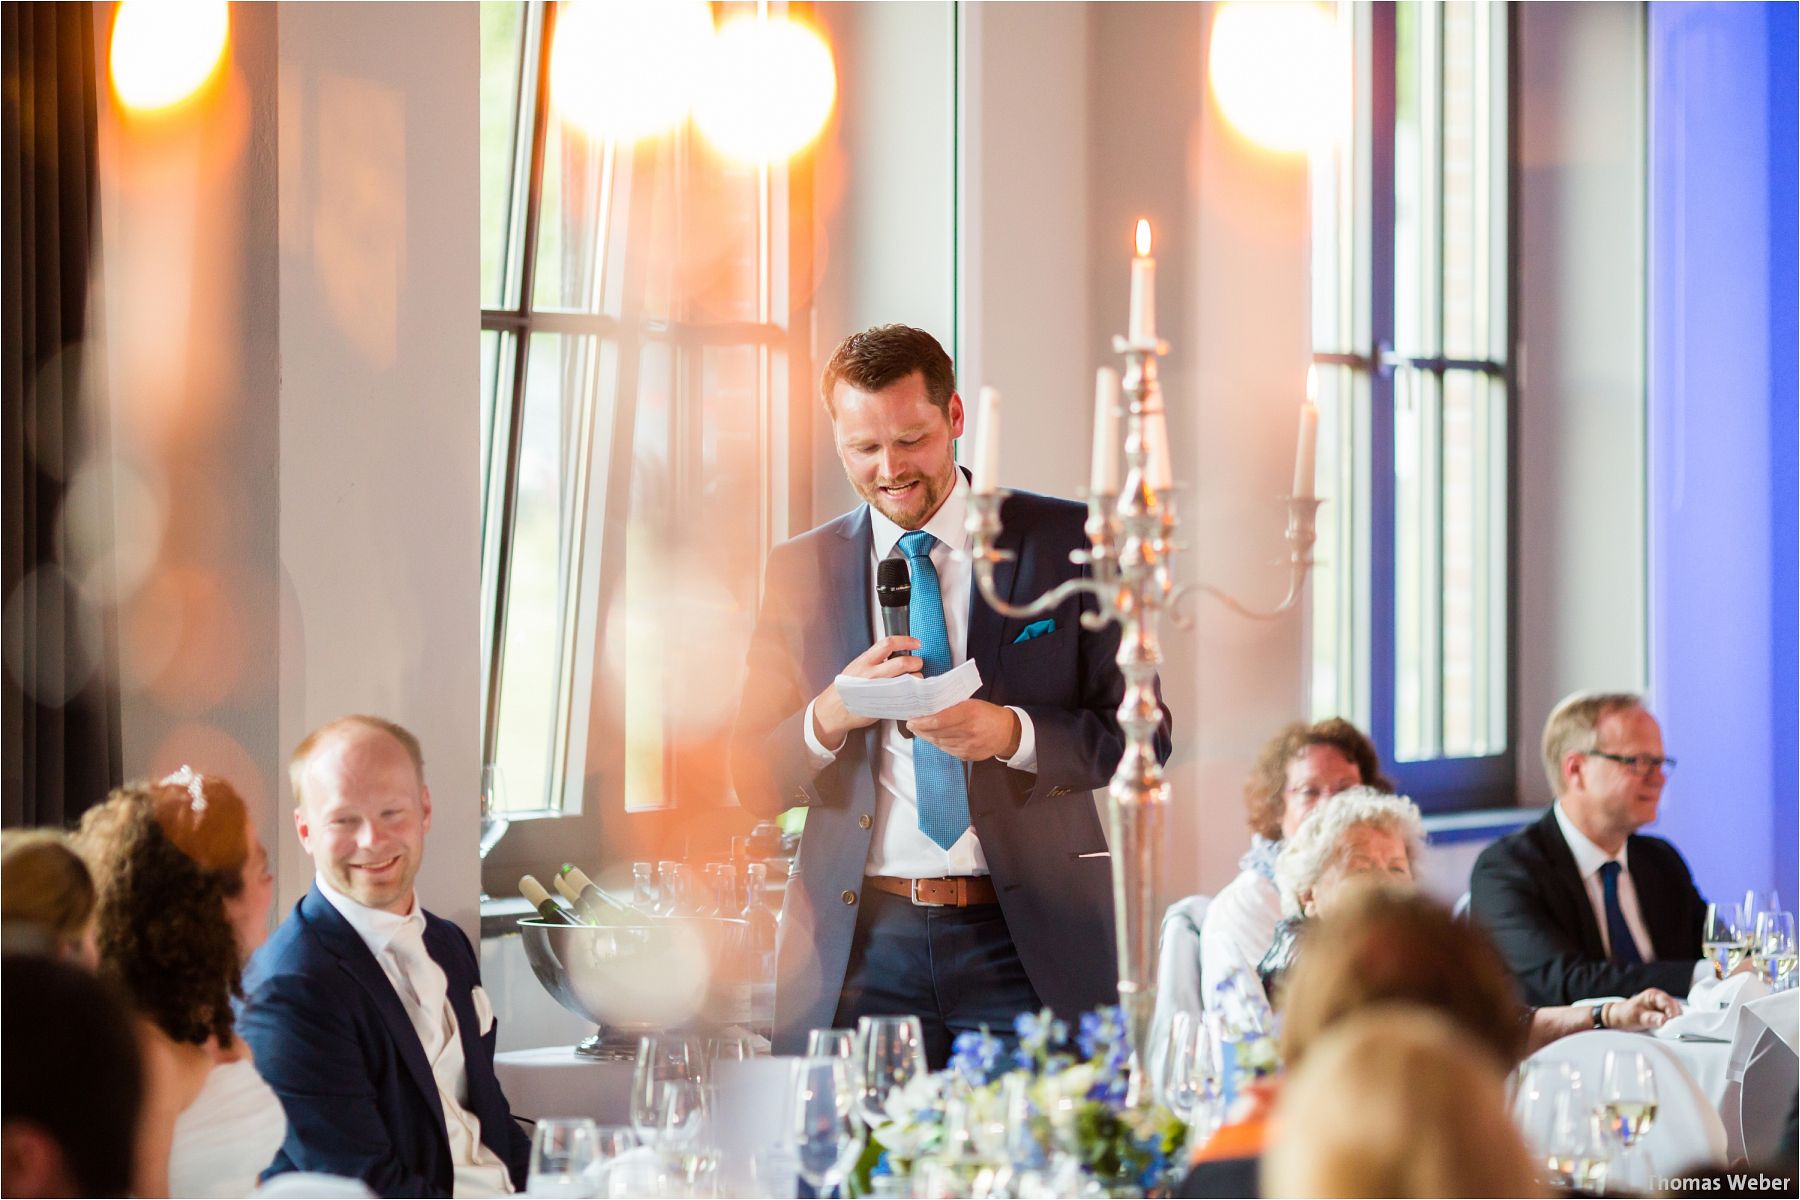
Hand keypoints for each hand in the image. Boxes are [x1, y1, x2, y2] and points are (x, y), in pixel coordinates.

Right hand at [811, 636, 922, 747]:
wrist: (835, 710)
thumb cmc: (846, 689)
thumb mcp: (857, 667)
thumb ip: (875, 660)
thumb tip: (895, 653)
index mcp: (865, 661)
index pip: (888, 643)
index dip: (906, 641)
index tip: (916, 643)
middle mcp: (872, 674)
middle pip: (902, 662)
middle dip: (916, 662)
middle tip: (918, 664)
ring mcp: (879, 690)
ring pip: (907, 680)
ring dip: (917, 678)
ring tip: (916, 680)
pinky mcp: (884, 705)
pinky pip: (904, 697)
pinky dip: (912, 694)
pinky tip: (912, 693)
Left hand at [906, 700, 1021, 761]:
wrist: (1006, 733)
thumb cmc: (987, 714)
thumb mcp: (971, 703)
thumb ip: (952, 707)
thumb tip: (930, 710)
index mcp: (968, 714)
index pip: (938, 721)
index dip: (922, 723)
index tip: (911, 720)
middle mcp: (968, 732)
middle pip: (936, 734)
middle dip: (921, 730)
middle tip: (912, 725)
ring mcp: (967, 746)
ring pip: (939, 743)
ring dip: (928, 737)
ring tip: (921, 730)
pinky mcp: (967, 756)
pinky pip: (947, 750)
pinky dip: (938, 744)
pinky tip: (935, 738)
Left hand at [1608, 988, 1681, 1030]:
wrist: (1618, 1018)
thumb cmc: (1626, 1014)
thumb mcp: (1638, 1017)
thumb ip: (1652, 1019)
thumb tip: (1665, 1021)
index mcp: (1654, 995)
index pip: (1670, 1004)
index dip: (1673, 1014)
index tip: (1672, 1024)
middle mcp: (1661, 999)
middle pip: (1676, 1008)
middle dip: (1675, 1019)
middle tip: (1672, 1029)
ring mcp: (1663, 1006)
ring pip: (1676, 1014)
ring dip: (1675, 1022)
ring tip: (1669, 1029)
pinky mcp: (1664, 1014)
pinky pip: (1673, 1019)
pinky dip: (1672, 1024)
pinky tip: (1668, 1029)